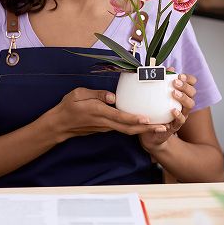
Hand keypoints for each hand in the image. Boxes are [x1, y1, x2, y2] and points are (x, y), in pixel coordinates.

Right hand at [46, 88, 166, 141]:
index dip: (135, 119)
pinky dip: (134, 128)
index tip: (148, 119)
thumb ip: (96, 94)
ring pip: (127, 130)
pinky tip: (143, 124)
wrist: (60, 125)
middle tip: (163, 128)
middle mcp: (104, 122)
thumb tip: (113, 96)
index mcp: (99, 112)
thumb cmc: (68, 107)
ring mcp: (105, 128)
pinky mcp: (105, 129)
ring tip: (159, 127)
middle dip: (147, 129)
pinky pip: (122, 129)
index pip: (120, 117)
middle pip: (129, 128)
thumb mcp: (78, 94)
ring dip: (143, 130)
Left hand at [140, 73, 197, 151]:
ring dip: (184, 98)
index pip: (191, 84)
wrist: (149, 133)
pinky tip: (173, 110)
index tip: (180, 75)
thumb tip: (165, 69)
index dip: (188, 79)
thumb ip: (159, 82)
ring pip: (190, 105)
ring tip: (174, 93)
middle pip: (192, 93)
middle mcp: (184, 104)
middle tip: (175, 83)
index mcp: (180, 94)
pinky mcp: (176, 126)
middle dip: (185, 86)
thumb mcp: (154, 95)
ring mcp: (182, 115)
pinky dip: (178, 115)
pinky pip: (181, 120)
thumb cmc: (153, 111)